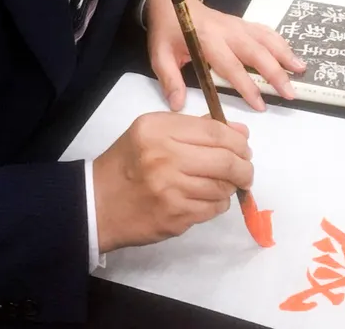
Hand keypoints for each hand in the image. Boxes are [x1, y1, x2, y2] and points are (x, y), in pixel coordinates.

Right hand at [93, 112, 251, 252]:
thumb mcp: (153, 131)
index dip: (238, 140)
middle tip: (246, 170)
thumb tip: (240, 131)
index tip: (244, 147)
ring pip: (222, 187)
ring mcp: (170, 190)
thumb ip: (196, 127)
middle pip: (225, 160)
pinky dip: (217, 204)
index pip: (214, 132)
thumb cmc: (129, 162)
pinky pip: (212, 209)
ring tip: (223, 183)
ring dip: (231, 186)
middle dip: (244, 167)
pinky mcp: (174, 217)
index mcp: (158, 129)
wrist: (99, 203)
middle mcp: (164, 157)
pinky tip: (207, 198)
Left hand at [144, 0, 306, 112]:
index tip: (260, 104)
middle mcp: (227, 31)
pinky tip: (291, 53)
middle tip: (290, 93)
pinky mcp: (241, 23)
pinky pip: (264, 31)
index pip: (231, 65)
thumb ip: (170, 80)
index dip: (247, 85)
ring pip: (265, 38)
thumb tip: (178, 105)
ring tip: (301, 70)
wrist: (171, 1)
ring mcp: (236, 25)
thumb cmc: (167, 31)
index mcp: (207, 40)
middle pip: (256, 52)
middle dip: (275, 73)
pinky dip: (279, 41)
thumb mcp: (159, 55)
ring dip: (284, 53)